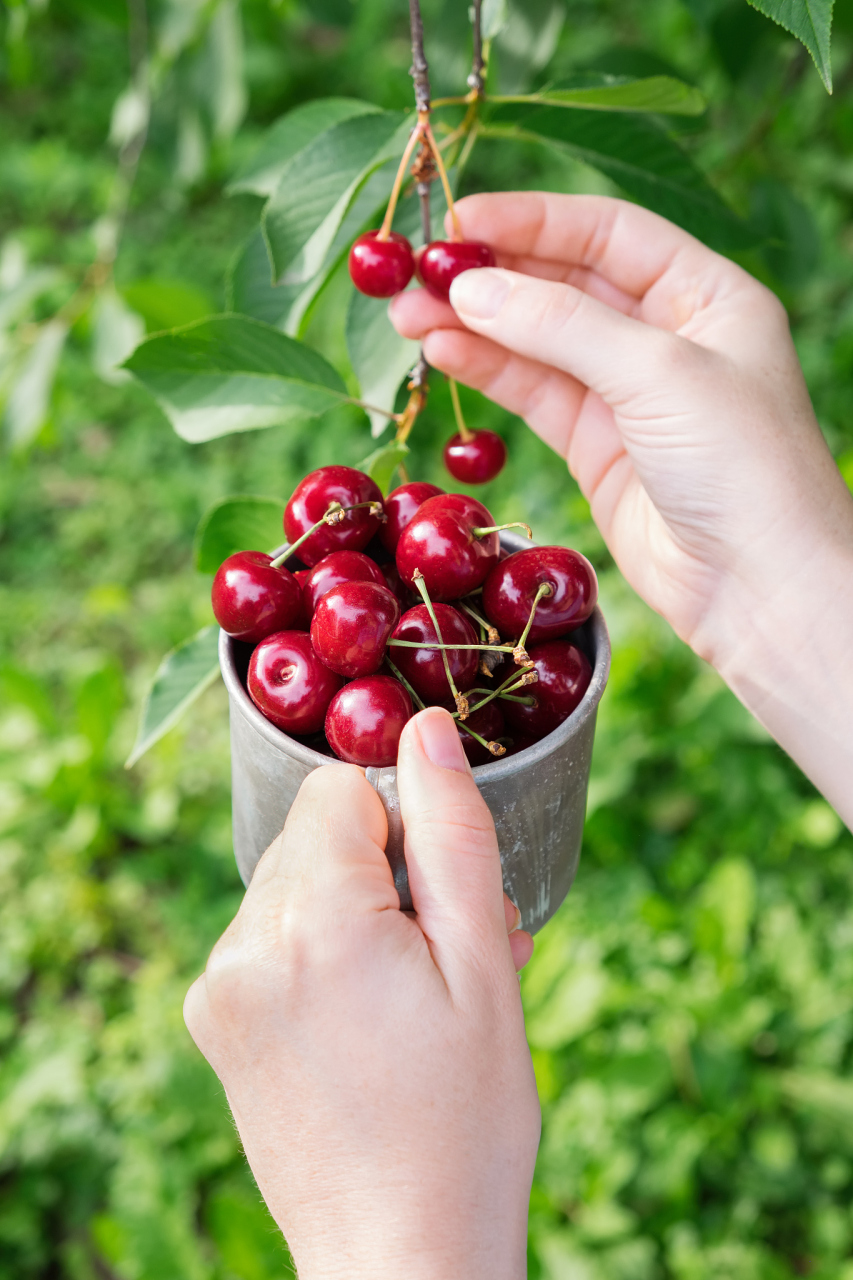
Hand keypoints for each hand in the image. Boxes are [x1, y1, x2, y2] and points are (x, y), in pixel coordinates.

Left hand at [184, 707, 538, 1279]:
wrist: (400, 1255)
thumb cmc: (464, 1121)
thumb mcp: (483, 966)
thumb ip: (451, 833)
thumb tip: (424, 727)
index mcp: (315, 920)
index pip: (340, 789)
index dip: (404, 828)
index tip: (440, 901)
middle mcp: (244, 944)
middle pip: (315, 835)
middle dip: (385, 871)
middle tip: (446, 957)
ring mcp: (219, 986)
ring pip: (293, 882)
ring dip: (354, 912)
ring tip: (413, 996)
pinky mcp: (214, 1020)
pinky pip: (268, 936)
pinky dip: (317, 951)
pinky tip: (368, 1018)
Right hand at [392, 192, 852, 823]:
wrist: (757, 584)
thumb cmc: (740, 463)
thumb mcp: (657, 372)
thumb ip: (562, 326)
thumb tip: (468, 288)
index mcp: (706, 293)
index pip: (609, 232)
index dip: (533, 220)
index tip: (460, 219)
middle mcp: (667, 335)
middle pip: (565, 284)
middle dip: (491, 275)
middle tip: (415, 271)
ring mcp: (628, 394)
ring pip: (538, 342)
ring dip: (474, 324)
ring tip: (405, 314)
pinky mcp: (596, 447)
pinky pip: (533, 394)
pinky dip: (487, 371)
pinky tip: (441, 350)